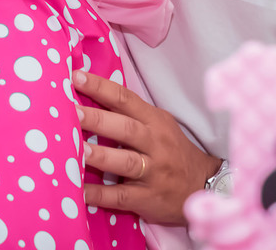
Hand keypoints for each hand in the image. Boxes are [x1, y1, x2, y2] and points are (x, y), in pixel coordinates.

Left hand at [75, 69, 218, 225]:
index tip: (76, 77)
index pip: (125, 99)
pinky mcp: (148, 198)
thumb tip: (89, 98)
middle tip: (72, 112)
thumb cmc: (172, 150)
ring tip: (77, 150)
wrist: (203, 186)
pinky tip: (79, 191)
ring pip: (125, 162)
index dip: (101, 87)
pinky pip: (121, 196)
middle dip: (98, 120)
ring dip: (100, 156)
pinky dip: (99, 195)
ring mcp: (153, 172)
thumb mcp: (159, 126)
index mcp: (155, 121)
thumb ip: (130, 114)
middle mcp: (155, 144)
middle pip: (125, 129)